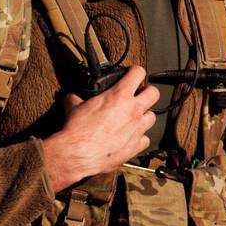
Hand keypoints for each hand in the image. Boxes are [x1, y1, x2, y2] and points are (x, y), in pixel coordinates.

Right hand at [40, 65, 158, 191]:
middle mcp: (133, 110)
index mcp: (119, 95)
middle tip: (139, 95)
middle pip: (154, 93)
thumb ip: (76, 99)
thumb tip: (71, 97)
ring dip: (145, 116)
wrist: (78, 154)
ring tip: (135, 118)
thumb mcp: (74, 107)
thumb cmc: (78, 130)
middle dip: (147, 92)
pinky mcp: (136, 146)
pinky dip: (140, 137)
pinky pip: (145, 139)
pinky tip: (131, 137)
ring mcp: (137, 128)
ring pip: (152, 117)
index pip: (138, 73)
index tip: (132, 74)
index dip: (135, 71)